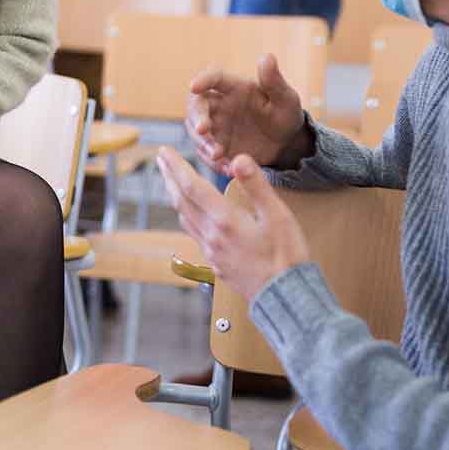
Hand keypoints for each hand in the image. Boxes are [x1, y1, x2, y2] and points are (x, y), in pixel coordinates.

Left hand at [156, 149, 310, 300]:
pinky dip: (187, 216)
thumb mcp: (278, 216)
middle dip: (169, 177)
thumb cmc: (287, 257)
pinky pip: (194, 234)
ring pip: (185, 218)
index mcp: (224, 220)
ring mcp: (212, 252)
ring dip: (176, 196)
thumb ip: (256, 186)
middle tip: (161, 159)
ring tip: (172, 182)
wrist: (285, 299)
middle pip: (182, 201)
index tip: (164, 150)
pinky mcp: (217, 263)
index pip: (192, 186)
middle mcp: (212, 236)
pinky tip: (192, 214)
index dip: (176, 166)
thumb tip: (238, 158)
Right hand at [185, 55, 310, 175]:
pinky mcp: (216, 147)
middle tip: (204, 130)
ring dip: (203, 143)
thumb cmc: (286, 115)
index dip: (202, 80)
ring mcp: (215, 127)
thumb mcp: (286, 99)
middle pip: (196, 106)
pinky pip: (207, 155)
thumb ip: (274, 81)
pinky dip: (214, 163)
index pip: (213, 78)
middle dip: (196, 117)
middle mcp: (218, 105)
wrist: (287, 145)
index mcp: (233, 88)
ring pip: (196, 132)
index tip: (194, 86)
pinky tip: (228, 169)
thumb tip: (267, 57)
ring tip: (219, 156)